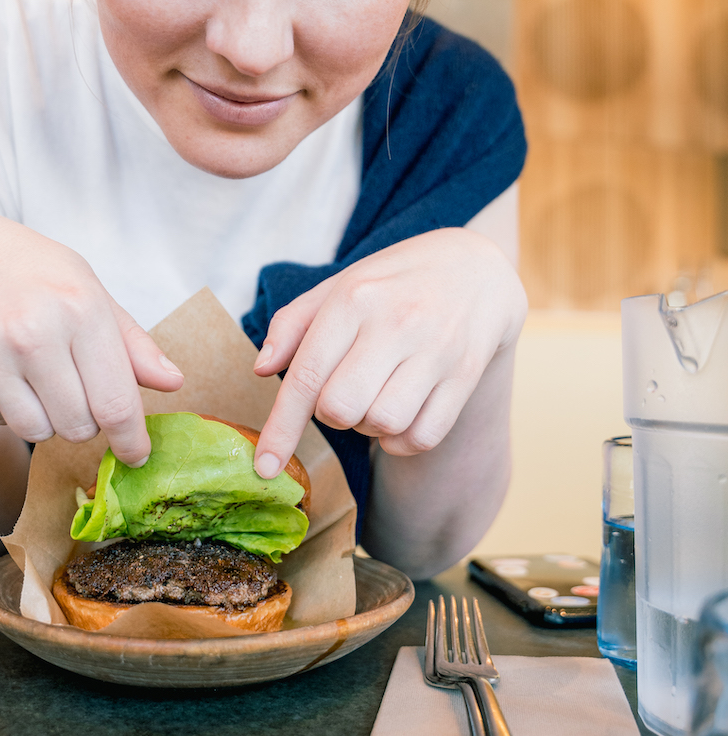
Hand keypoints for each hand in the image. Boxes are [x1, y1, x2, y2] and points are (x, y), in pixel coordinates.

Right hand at [0, 211, 182, 464]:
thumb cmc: (33, 273)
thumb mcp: (88, 289)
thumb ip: (131, 343)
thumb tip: (173, 382)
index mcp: (78, 307)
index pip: (115, 403)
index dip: (131, 440)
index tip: (137, 455)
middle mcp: (31, 330)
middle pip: (78, 427)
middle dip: (84, 418)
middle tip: (71, 385)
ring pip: (35, 432)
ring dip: (43, 415)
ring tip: (34, 375)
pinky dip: (1, 405)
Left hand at [252, 229, 526, 477]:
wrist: (476, 267)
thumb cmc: (393, 283)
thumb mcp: (339, 286)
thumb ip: (293, 325)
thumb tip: (260, 369)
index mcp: (354, 298)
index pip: (306, 376)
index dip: (281, 429)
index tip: (265, 468)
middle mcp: (396, 323)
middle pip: (340, 409)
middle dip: (332, 414)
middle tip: (345, 389)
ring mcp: (435, 350)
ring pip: (382, 425)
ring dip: (368, 425)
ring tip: (377, 395)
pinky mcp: (465, 375)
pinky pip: (422, 437)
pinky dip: (402, 440)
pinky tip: (402, 413)